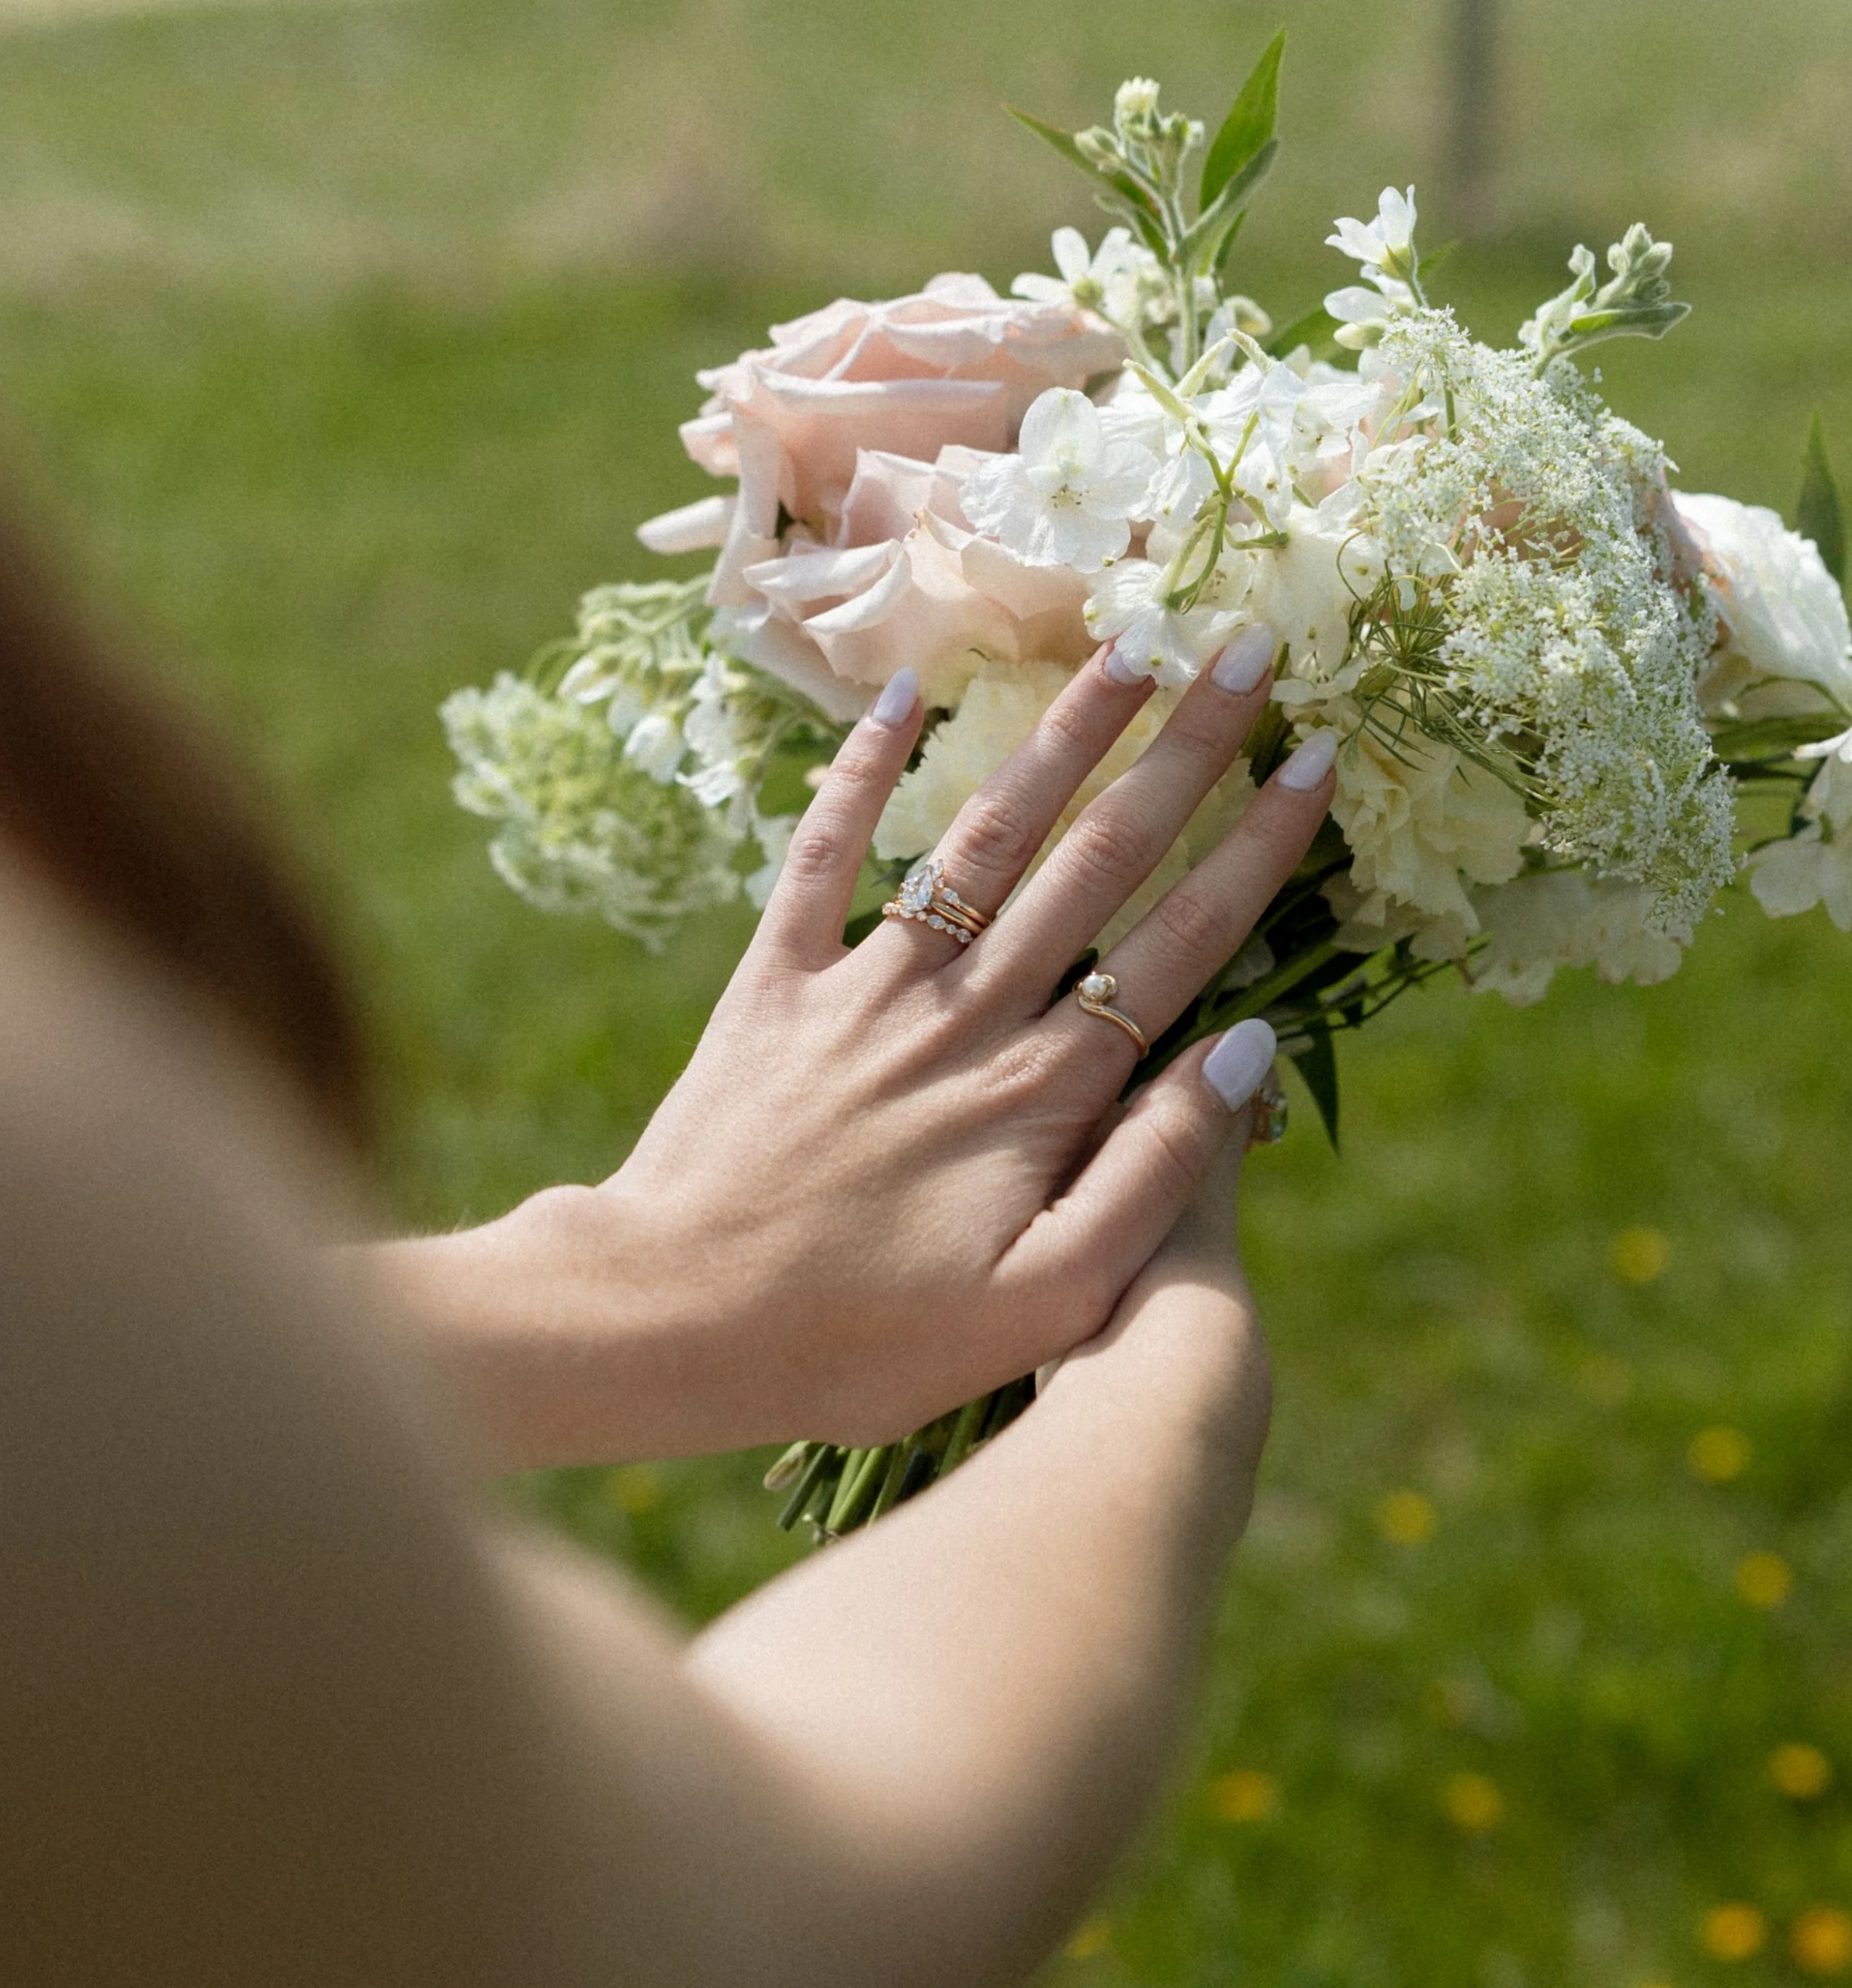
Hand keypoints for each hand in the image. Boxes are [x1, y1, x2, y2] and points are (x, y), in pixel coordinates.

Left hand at [386, 633, 1335, 1464]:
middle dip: (1182, 749)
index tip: (1317, 756)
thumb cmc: (865, 1343)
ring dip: (1058, 734)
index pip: (1180, 942)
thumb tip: (1251, 1045)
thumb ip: (1157, 1173)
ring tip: (1122, 645)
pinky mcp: (776, 984)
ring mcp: (867, 988)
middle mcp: (966, 1014)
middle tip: (1246, 647)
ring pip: (983, 835)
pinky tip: (904, 690)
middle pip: (1097, 859)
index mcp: (1043, 1092)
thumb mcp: (1045, 1299)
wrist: (669, 1323)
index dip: (1256, 846)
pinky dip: (858, 769)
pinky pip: (821, 855)